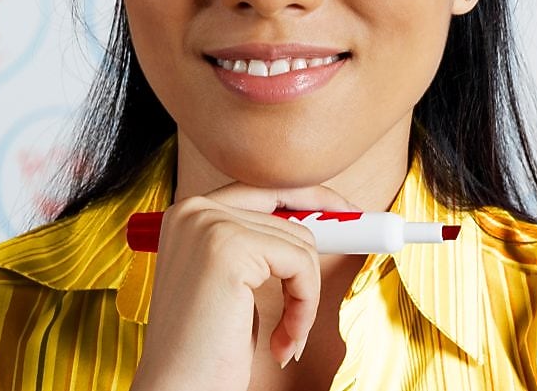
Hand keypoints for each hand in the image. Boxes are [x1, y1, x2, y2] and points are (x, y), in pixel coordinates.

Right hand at [129, 183, 358, 390]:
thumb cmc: (207, 349)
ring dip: (305, 295)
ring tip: (287, 335)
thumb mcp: (234, 283)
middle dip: (319, 249)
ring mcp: (208, 224)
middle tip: (344, 260)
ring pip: (301, 241)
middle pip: (289, 211)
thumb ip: (261, 245)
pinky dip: (305, 305)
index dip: (312, 198)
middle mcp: (193, 210)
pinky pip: (301, 263)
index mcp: (188, 213)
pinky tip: (284, 339)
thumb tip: (323, 217)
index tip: (348, 214)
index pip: (265, 188)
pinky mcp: (228, 247)